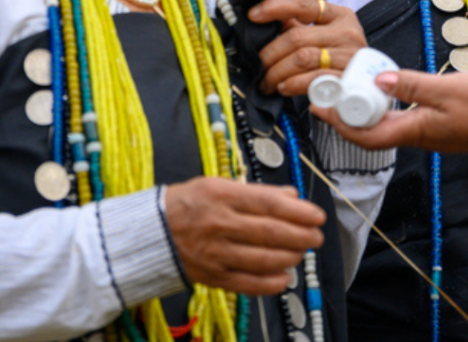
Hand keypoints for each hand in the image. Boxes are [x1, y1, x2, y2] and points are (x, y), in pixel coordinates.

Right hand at [164, 178, 325, 294]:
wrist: (150, 233)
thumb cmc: (188, 203)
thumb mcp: (220, 184)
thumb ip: (258, 191)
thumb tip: (291, 195)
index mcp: (223, 196)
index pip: (268, 204)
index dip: (297, 211)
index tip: (317, 215)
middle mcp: (220, 225)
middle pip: (269, 233)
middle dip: (300, 235)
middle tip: (317, 236)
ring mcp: (216, 253)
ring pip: (261, 259)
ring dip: (289, 257)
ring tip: (303, 252)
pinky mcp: (212, 276)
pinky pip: (246, 284)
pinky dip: (269, 283)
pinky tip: (285, 277)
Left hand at [250, 0, 366, 95]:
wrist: (369, 86)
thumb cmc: (338, 57)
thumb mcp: (323, 35)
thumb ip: (297, 25)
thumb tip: (261, 18)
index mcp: (339, 15)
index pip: (304, 4)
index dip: (275, 7)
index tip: (253, 15)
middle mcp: (347, 32)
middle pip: (297, 36)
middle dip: (270, 53)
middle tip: (258, 66)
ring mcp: (350, 56)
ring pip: (302, 58)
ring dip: (277, 72)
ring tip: (267, 82)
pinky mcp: (348, 79)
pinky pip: (314, 79)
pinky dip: (293, 84)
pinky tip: (284, 87)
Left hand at [312, 69, 467, 152]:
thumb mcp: (446, 89)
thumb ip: (411, 85)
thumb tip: (378, 80)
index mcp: (415, 131)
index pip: (365, 136)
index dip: (339, 123)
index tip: (320, 108)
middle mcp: (416, 136)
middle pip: (371, 132)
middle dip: (346, 116)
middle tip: (331, 94)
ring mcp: (427, 133)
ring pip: (385, 126)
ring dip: (365, 111)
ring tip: (352, 90)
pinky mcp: (436, 126)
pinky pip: (401, 120)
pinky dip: (386, 108)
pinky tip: (387, 91)